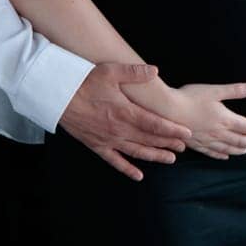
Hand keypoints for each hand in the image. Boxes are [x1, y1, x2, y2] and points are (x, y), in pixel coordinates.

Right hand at [57, 62, 191, 181]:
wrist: (57, 96)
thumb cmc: (83, 82)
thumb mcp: (110, 71)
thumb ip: (134, 72)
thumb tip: (155, 70)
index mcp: (125, 112)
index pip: (155, 125)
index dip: (173, 130)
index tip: (187, 134)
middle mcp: (119, 129)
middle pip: (149, 140)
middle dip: (168, 144)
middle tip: (184, 147)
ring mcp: (108, 140)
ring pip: (137, 152)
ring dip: (155, 156)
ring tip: (170, 160)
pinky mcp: (97, 146)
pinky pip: (115, 161)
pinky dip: (127, 169)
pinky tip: (139, 176)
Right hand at [171, 82, 245, 159]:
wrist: (167, 110)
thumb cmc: (191, 97)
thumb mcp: (215, 90)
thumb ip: (236, 90)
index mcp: (225, 119)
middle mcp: (218, 132)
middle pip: (239, 140)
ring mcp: (206, 140)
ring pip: (227, 148)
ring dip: (238, 149)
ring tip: (245, 150)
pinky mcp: (195, 143)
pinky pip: (212, 152)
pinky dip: (221, 155)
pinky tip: (225, 156)